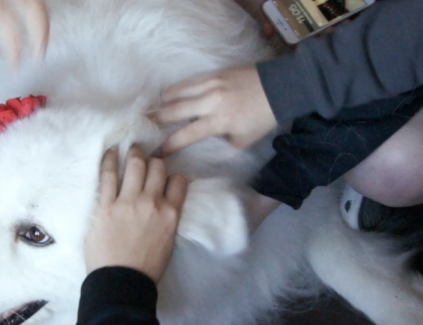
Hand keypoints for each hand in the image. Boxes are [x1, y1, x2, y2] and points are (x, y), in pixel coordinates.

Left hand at [0, 0, 48, 66]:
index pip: (8, 25)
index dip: (16, 49)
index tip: (17, 68)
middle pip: (33, 9)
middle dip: (40, 36)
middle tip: (38, 59)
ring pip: (38, 3)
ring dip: (44, 25)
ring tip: (41, 46)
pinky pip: (34, 0)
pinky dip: (39, 14)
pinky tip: (36, 27)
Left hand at [85, 147, 187, 283]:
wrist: (122, 283)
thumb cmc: (146, 269)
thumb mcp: (168, 242)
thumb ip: (167, 219)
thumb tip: (161, 207)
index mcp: (171, 214)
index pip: (178, 181)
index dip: (172, 176)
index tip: (164, 177)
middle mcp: (152, 202)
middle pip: (157, 168)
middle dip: (153, 161)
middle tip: (145, 160)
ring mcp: (127, 202)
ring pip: (135, 165)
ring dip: (134, 154)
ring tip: (130, 150)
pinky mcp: (105, 205)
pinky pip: (108, 175)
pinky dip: (110, 160)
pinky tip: (110, 152)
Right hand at [152, 65, 276, 154]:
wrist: (279, 88)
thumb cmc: (262, 118)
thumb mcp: (244, 140)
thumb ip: (224, 145)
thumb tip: (208, 146)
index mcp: (219, 121)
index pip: (188, 135)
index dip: (170, 144)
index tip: (158, 152)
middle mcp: (211, 102)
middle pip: (177, 110)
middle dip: (158, 118)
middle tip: (143, 123)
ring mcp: (211, 84)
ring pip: (180, 92)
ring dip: (164, 101)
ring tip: (151, 108)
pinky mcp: (215, 73)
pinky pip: (190, 81)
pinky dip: (177, 88)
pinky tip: (168, 92)